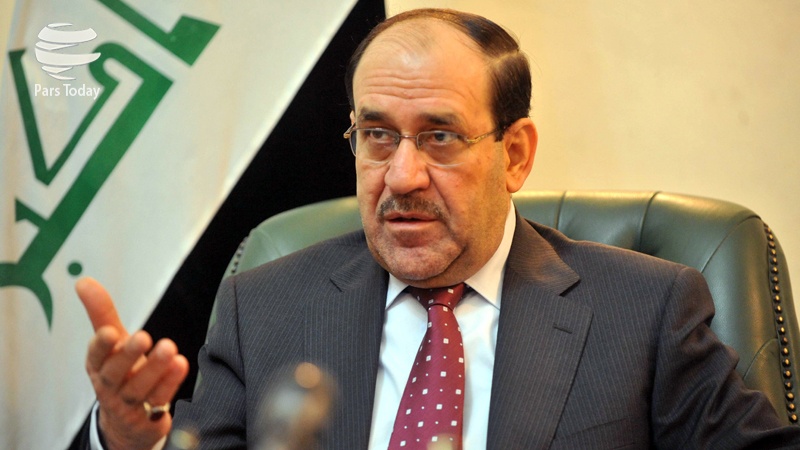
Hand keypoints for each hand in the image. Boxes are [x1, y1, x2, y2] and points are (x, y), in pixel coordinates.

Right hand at [77, 277, 189, 449]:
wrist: (127, 421)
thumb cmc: (120, 372)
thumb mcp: (111, 343)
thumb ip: (101, 313)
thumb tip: (84, 281)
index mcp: (98, 366)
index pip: (95, 356)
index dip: (101, 345)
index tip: (110, 331)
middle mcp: (110, 386)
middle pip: (115, 373)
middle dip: (128, 355)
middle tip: (143, 336)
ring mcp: (129, 404)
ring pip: (139, 388)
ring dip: (155, 369)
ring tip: (169, 348)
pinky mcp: (148, 418)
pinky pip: (159, 401)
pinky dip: (170, 384)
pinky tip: (180, 364)